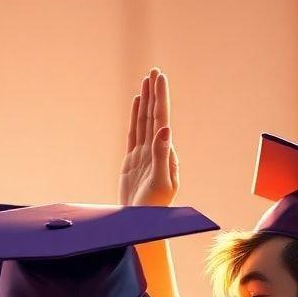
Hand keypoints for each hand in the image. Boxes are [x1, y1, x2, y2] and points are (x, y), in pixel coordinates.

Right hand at [118, 68, 178, 206]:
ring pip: (144, 121)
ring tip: (146, 81)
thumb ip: (162, 155)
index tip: (159, 78)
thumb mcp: (160, 182)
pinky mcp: (132, 161)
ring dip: (145, 101)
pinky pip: (133, 133)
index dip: (160, 97)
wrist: (141, 225)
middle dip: (154, 94)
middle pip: (154, 116)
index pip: (162, 119)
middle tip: (154, 72)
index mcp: (165, 154)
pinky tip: (136, 104)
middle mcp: (156, 151)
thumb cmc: (154, 209)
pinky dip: (135, 117)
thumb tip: (164, 129)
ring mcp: (144, 155)